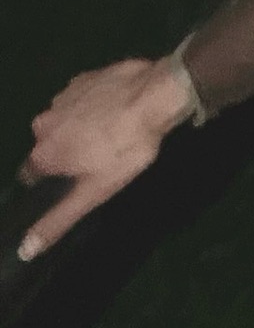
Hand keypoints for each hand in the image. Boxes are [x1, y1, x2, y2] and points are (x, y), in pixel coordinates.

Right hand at [14, 57, 194, 259]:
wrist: (155, 97)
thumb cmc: (125, 149)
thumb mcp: (94, 192)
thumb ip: (58, 220)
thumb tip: (24, 249)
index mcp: (43, 152)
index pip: (34, 173)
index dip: (52, 178)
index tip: (71, 179)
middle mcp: (44, 122)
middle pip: (51, 144)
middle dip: (68, 151)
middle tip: (98, 157)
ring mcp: (63, 96)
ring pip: (66, 119)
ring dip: (81, 127)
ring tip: (110, 133)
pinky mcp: (84, 78)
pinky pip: (82, 98)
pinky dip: (94, 105)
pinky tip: (115, 110)